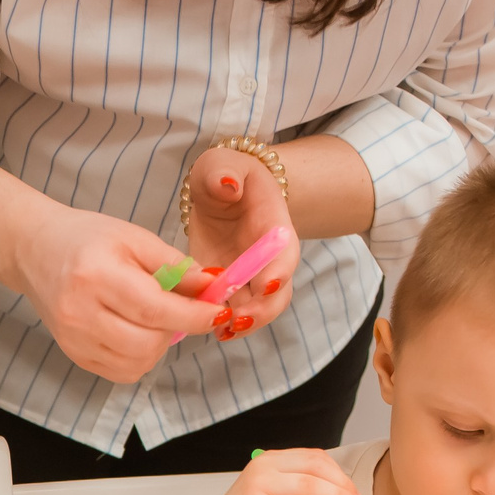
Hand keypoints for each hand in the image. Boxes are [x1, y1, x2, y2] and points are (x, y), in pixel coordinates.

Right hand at [13, 207, 213, 383]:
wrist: (35, 250)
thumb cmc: (86, 239)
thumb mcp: (134, 238)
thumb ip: (175, 265)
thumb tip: (213, 287)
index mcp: (96, 276)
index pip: (155, 309)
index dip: (194, 315)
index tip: (219, 311)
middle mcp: (80, 313)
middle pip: (147, 343)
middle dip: (176, 329)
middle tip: (179, 308)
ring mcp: (74, 339)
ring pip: (138, 363)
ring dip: (159, 345)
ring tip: (153, 317)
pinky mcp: (74, 355)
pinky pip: (123, 372)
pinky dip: (140, 357)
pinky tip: (136, 331)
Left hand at [183, 147, 300, 334]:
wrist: (223, 190)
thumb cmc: (225, 174)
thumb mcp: (221, 162)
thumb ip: (223, 171)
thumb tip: (227, 186)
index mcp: (273, 224)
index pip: (283, 251)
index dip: (278, 270)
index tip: (267, 285)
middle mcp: (268, 256)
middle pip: (277, 290)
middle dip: (262, 309)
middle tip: (238, 320)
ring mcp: (252, 275)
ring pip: (259, 308)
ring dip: (245, 323)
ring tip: (223, 332)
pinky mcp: (232, 287)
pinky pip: (236, 311)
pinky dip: (226, 324)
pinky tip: (212, 331)